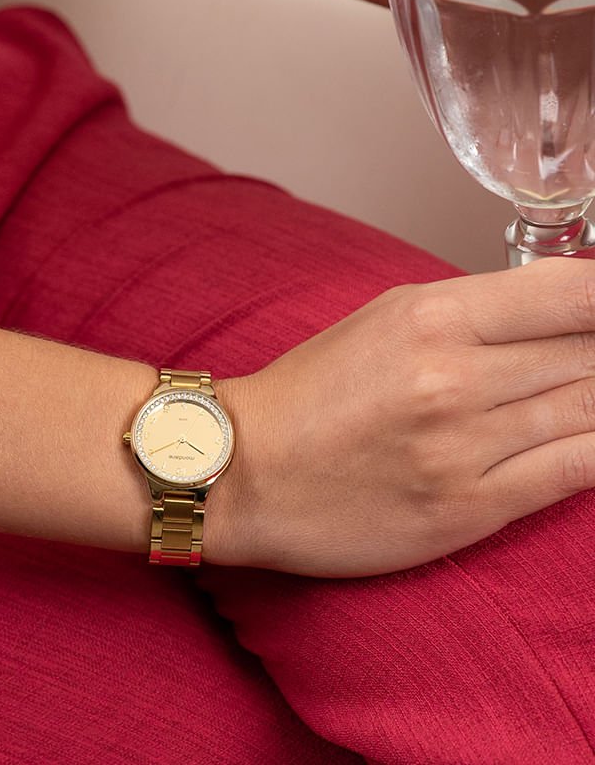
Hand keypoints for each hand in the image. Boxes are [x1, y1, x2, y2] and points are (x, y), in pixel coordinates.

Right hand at [211, 259, 594, 576]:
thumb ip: (470, 310)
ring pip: (591, 410)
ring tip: (581, 390)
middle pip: (590, 351)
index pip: (572, 294)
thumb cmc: (308, 392)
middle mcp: (452, 379)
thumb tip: (558, 310)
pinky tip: (592, 436)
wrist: (243, 474)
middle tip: (590, 355)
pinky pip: (575, 473)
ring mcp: (463, 448)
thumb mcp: (380, 320)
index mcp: (428, 318)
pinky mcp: (469, 510)